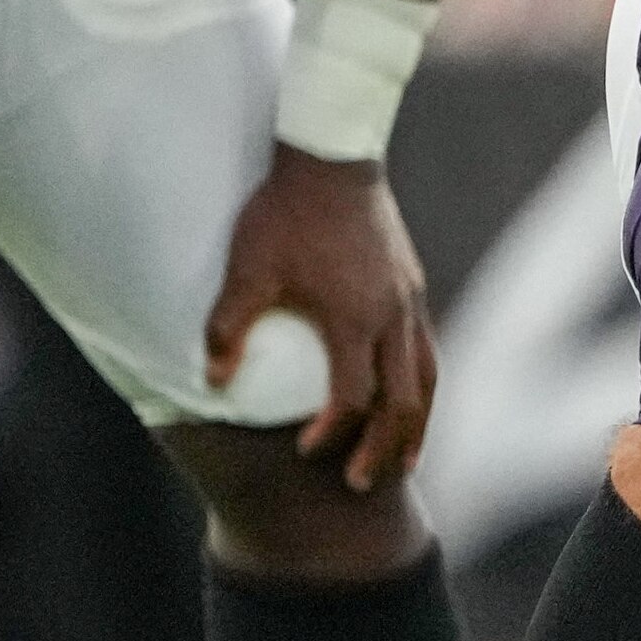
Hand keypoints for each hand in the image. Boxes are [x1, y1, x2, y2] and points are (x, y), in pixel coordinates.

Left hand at [205, 146, 434, 492]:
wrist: (332, 157)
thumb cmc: (285, 213)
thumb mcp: (247, 269)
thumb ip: (229, 328)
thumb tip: (213, 383)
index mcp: (355, 319)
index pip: (353, 396)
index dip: (332, 432)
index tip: (305, 450)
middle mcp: (392, 317)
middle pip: (404, 402)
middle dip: (384, 448)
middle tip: (363, 483)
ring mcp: (409, 301)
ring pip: (427, 379)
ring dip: (417, 425)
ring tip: (405, 460)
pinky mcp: (412, 286)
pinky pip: (426, 350)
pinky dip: (421, 386)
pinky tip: (408, 398)